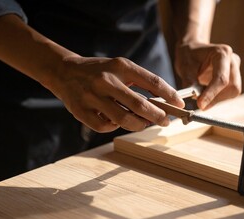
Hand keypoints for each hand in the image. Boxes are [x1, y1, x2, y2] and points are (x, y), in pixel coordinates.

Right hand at [50, 56, 184, 132]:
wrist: (64, 71)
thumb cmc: (99, 71)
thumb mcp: (120, 68)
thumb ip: (139, 83)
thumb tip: (162, 103)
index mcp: (120, 66)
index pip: (152, 82)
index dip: (169, 95)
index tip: (179, 104)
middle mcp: (106, 80)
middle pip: (140, 104)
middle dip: (157, 116)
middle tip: (165, 121)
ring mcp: (92, 96)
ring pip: (124, 119)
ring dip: (138, 125)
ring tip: (144, 123)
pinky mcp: (81, 111)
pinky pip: (106, 127)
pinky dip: (115, 127)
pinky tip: (116, 121)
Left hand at [174, 42, 241, 109]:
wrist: (193, 51)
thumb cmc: (188, 56)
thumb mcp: (184, 67)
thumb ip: (189, 81)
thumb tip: (195, 97)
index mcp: (222, 53)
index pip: (221, 78)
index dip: (212, 94)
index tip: (201, 105)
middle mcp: (232, 60)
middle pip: (231, 86)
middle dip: (216, 98)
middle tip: (200, 104)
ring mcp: (235, 69)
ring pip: (233, 91)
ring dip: (217, 99)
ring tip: (202, 96)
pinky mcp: (235, 78)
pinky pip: (230, 93)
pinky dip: (218, 98)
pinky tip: (207, 94)